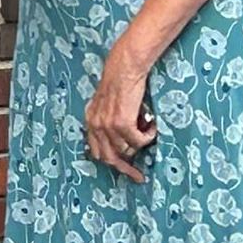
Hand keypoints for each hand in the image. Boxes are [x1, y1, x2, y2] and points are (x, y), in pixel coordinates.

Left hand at [83, 48, 156, 183]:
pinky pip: (138, 141)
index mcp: (91, 120)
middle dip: (125, 168)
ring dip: (140, 144)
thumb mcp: (107, 103)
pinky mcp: (122, 123)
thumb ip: (108, 120)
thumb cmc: (121, 81)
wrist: (125, 67)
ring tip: (149, 130)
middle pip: (109, 158)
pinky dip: (148, 136)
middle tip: (139, 175)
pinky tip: (152, 125)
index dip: (111, 163)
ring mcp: (107, 126)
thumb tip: (122, 142)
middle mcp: (96, 125)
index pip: (97, 151)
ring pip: (126, 150)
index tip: (125, 170)